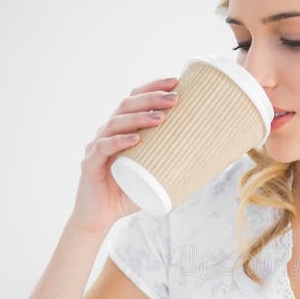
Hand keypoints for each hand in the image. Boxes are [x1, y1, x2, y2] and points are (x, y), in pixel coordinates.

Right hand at [69, 76, 178, 234]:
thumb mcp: (154, 174)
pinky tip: (135, 139)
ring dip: (140, 118)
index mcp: (122, 129)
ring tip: (161, 118)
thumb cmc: (128, 192)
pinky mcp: (90, 163)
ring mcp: (97, 146)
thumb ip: (173, 163)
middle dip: (152, 99)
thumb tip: (210, 158)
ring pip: (116, 123)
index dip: (153, 88)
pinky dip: (119, 141)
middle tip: (174, 99)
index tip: (176, 82)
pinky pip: (104, 148)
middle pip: (127, 105)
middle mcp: (107, 132)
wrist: (101, 217)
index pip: (135, 100)